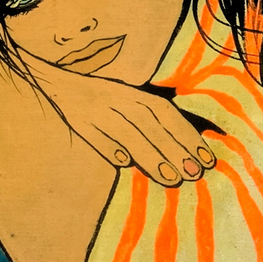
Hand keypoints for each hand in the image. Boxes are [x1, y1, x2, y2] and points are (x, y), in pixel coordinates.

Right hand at [27, 62, 215, 187]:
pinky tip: (124, 164)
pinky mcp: (75, 122)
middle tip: (195, 173)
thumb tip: (190, 148)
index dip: (187, 134)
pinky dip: (108, 147)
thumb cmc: (102, 99)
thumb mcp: (129, 100)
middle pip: (150, 124)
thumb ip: (154, 121)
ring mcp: (96, 110)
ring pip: (126, 131)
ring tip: (171, 178)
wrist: (55, 82)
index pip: (166, 112)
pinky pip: (93, 134)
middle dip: (174, 149)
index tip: (207, 159)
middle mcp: (117, 98)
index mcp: (134, 93)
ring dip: (150, 154)